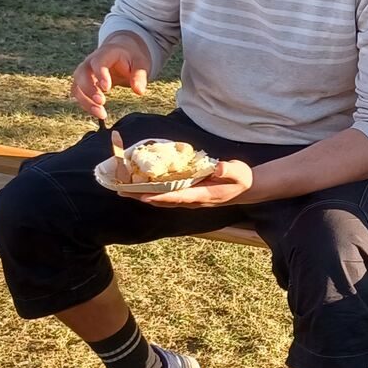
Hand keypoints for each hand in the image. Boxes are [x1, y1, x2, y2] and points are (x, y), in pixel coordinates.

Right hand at [73, 32, 151, 123]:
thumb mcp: (140, 63)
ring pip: (77, 86)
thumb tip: (139, 91)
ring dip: (85, 101)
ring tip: (101, 113)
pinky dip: (85, 104)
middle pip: (81, 74)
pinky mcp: (83, 83)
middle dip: (89, 89)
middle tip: (101, 102)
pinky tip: (97, 112)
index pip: (98, 62)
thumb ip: (139, 76)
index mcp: (106, 53)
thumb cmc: (131, 58)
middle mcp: (91, 61)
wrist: (123, 52)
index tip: (107, 88)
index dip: (100, 74)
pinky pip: (78, 94)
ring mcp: (85, 72)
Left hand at [132, 159, 253, 206]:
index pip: (178, 197)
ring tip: (124, 191)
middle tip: (122, 193)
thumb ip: (229, 170)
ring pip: (162, 199)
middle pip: (163, 200)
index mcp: (202, 195)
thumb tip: (219, 166)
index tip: (144, 196)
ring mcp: (189, 199)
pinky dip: (152, 192)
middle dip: (142, 197)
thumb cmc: (240, 179)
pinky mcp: (187, 194)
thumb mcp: (238, 172)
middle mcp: (192, 200)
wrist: (245, 189)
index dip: (161, 197)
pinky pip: (166, 195)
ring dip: (143, 196)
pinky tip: (141, 188)